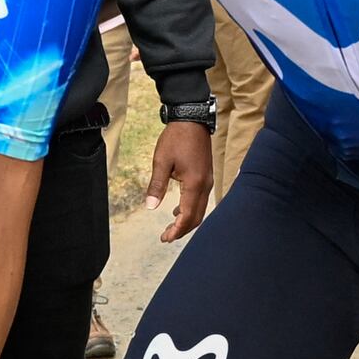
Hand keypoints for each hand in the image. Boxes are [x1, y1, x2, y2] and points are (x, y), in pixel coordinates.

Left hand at [144, 114, 213, 239]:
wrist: (191, 120)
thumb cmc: (176, 138)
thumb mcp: (161, 161)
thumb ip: (157, 186)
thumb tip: (150, 206)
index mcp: (194, 184)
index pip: (187, 216)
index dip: (176, 230)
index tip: (165, 238)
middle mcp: (204, 185)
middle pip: (196, 217)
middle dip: (182, 229)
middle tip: (166, 237)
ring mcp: (207, 180)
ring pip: (200, 209)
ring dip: (187, 220)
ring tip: (171, 227)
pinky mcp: (206, 176)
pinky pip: (201, 199)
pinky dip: (191, 209)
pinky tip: (178, 209)